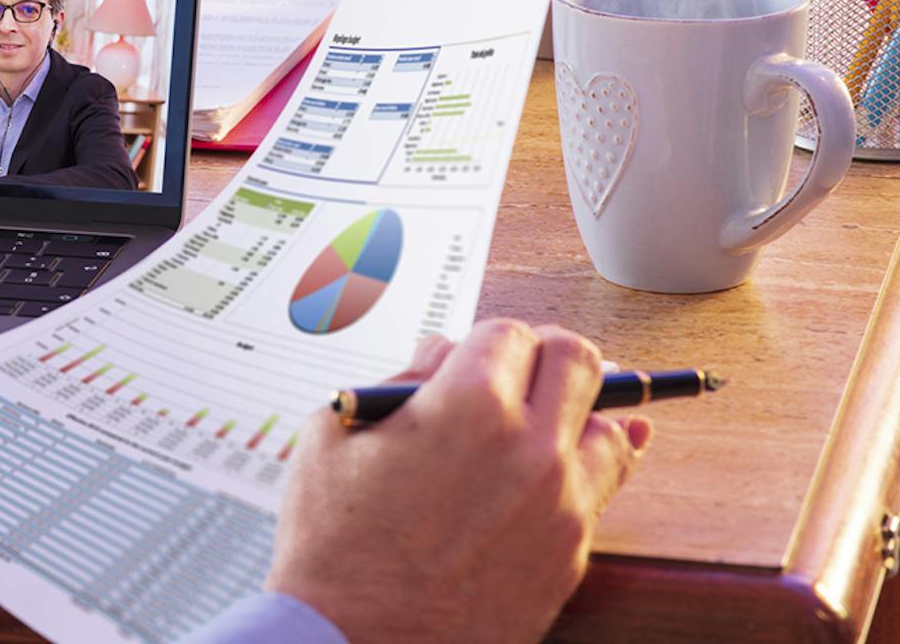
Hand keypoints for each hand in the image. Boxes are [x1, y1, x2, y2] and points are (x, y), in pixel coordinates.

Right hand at [265, 319, 651, 643]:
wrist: (356, 643)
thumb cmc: (335, 543)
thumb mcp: (337, 433)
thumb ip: (399, 380)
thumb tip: (440, 356)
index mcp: (470, 403)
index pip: (511, 332)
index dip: (488, 340)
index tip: (477, 354)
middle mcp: (530, 446)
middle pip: (577, 361)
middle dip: (547, 355)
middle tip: (525, 369)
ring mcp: (561, 504)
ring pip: (609, 427)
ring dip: (578, 414)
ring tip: (548, 424)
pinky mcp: (572, 556)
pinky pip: (604, 492)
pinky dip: (587, 470)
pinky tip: (573, 462)